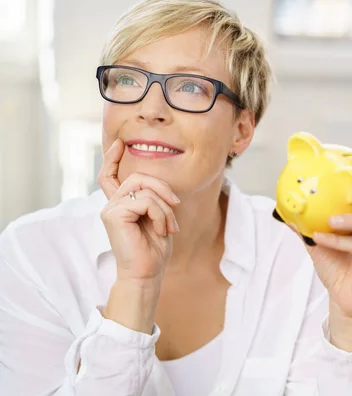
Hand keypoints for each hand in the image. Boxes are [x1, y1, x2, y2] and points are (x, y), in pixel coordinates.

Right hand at [97, 139, 179, 283]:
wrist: (147, 274)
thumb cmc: (153, 249)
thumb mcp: (158, 218)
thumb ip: (153, 199)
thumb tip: (159, 185)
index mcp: (120, 204)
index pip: (109, 176)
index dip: (112, 158)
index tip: (120, 143)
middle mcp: (112, 204)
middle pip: (138, 177)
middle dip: (163, 188)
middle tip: (176, 206)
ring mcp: (110, 209)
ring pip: (145, 190)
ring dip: (165, 208)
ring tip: (169, 227)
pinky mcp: (114, 215)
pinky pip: (146, 201)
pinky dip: (161, 214)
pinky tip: (162, 230)